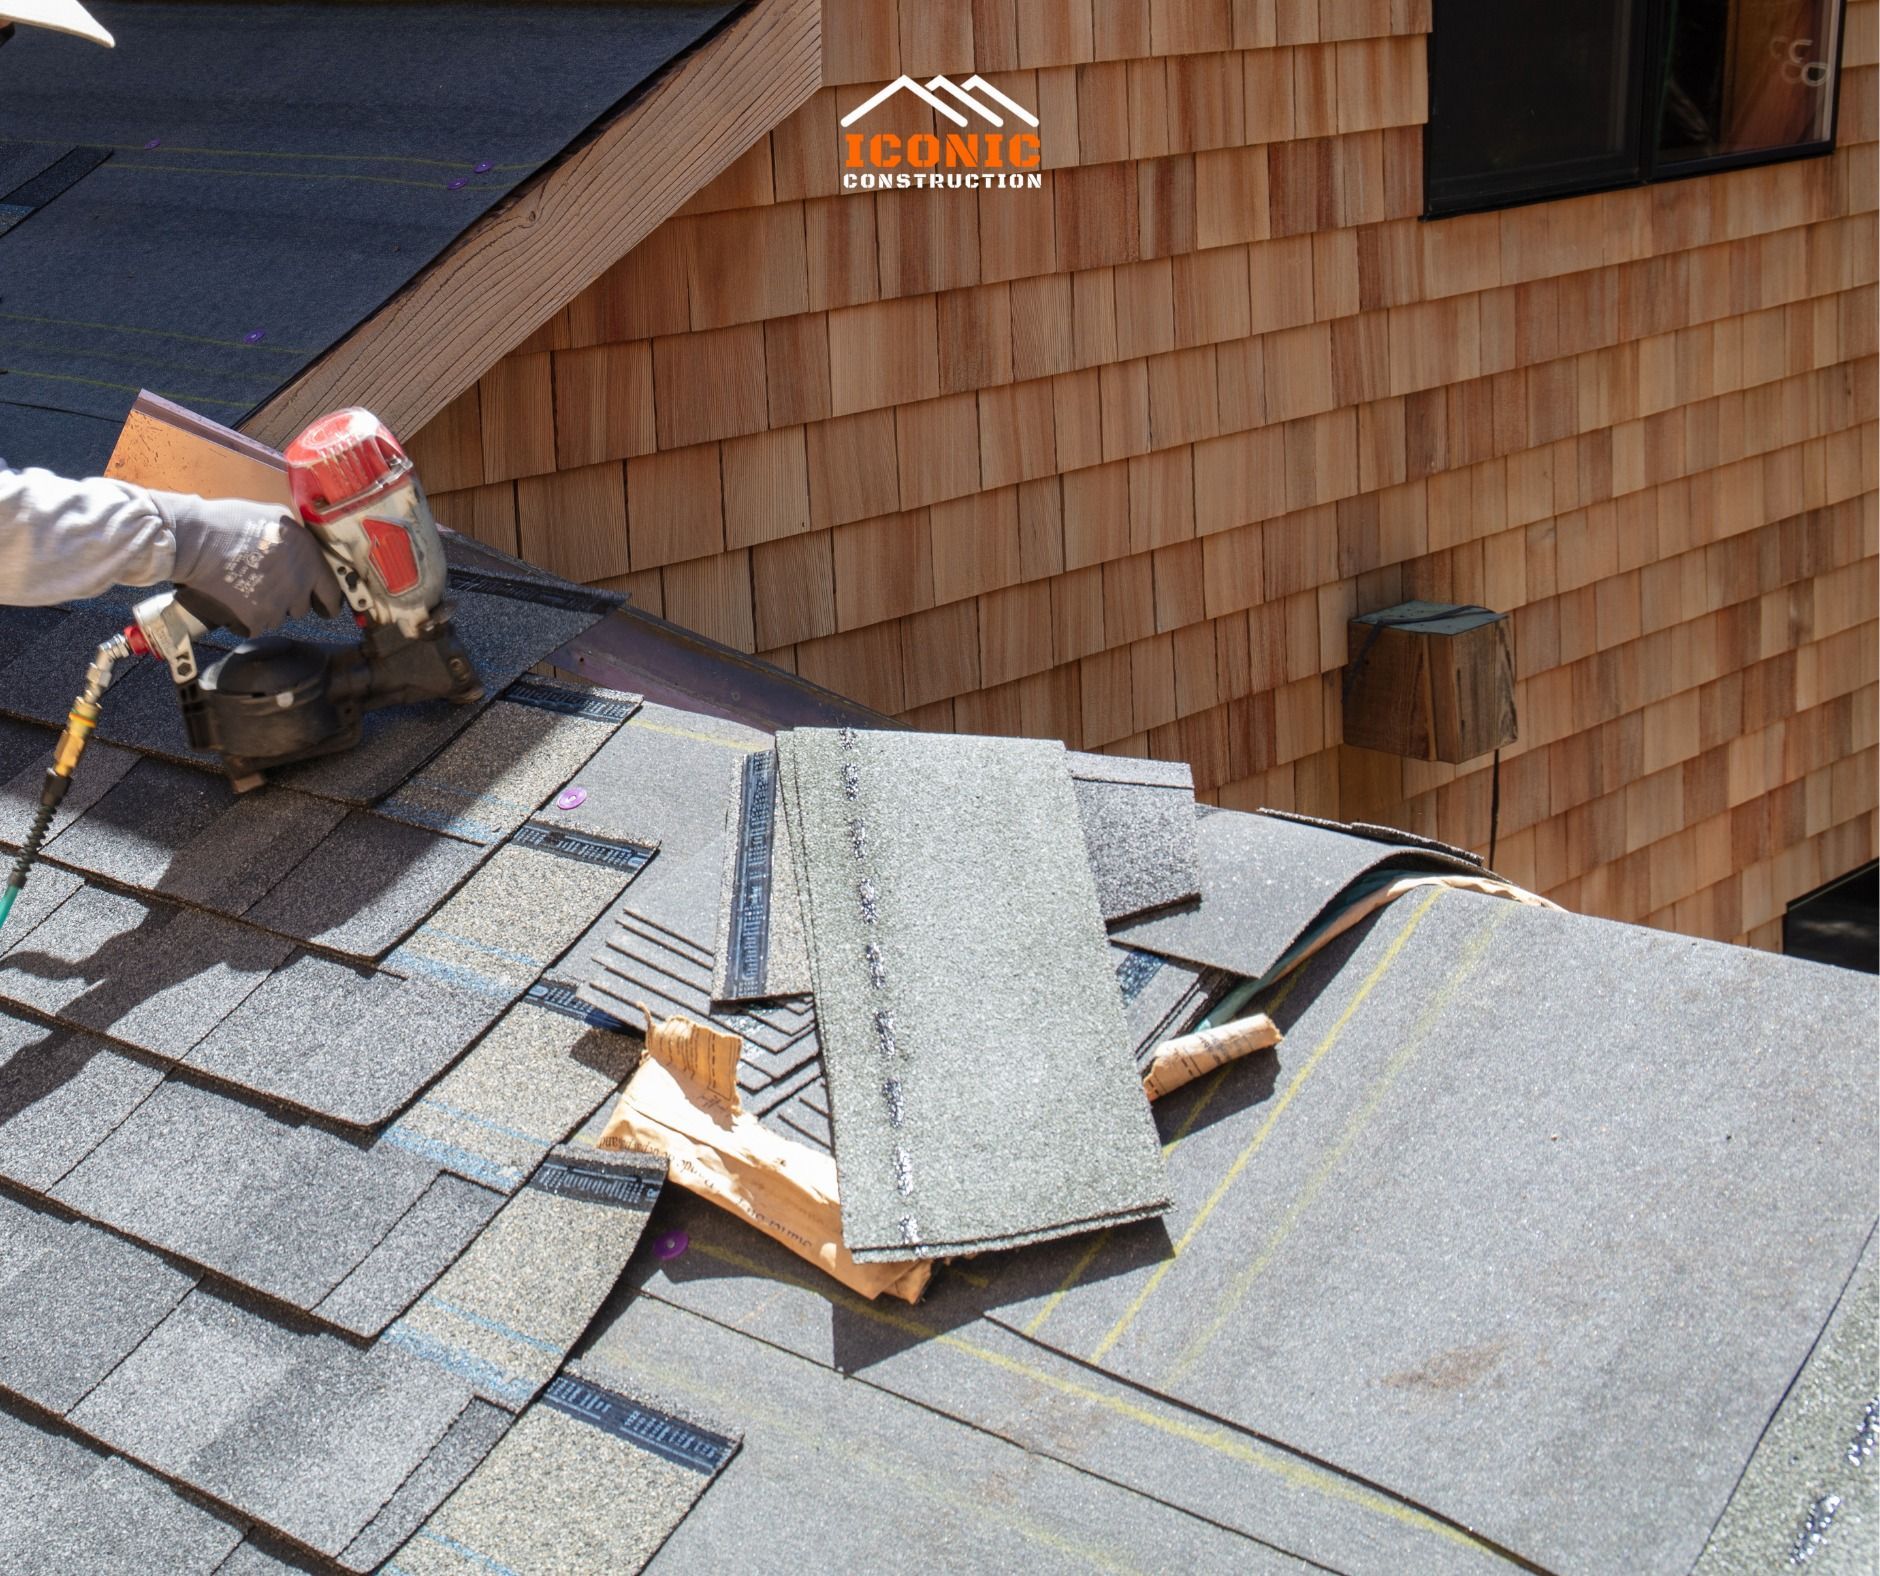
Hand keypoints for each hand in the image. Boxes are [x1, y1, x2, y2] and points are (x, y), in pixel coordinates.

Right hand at [161, 494, 344, 636]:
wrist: (197, 540)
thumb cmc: (232, 522)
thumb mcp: (277, 518)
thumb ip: (296, 539)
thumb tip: (300, 548)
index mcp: (310, 561)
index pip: (331, 593)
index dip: (328, 602)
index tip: (325, 607)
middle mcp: (299, 586)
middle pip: (300, 607)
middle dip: (288, 601)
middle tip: (266, 586)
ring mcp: (278, 605)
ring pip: (277, 618)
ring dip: (266, 610)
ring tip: (246, 590)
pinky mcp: (255, 619)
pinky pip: (256, 626)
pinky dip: (246, 619)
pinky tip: (234, 602)